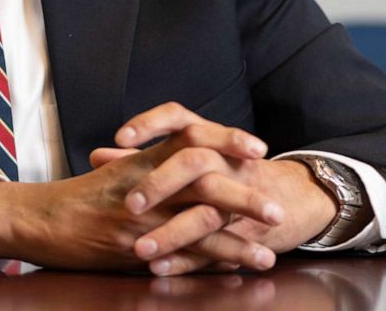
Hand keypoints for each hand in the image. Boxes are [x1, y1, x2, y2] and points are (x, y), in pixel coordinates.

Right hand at [0, 106, 281, 271]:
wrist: (38, 218)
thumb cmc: (77, 196)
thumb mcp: (116, 171)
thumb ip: (151, 166)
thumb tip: (186, 165)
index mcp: (144, 159)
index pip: (192, 137)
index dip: (227, 141)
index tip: (257, 151)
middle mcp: (146, 182)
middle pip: (205, 179)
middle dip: (245, 195)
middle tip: (277, 211)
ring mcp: (141, 215)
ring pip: (198, 221)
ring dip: (237, 240)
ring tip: (267, 254)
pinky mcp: (132, 245)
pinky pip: (178, 254)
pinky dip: (208, 263)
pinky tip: (231, 273)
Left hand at [113, 103, 338, 274]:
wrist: (288, 198)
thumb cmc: (223, 172)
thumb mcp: (187, 158)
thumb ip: (142, 159)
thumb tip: (97, 156)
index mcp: (207, 138)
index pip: (178, 118)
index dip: (150, 124)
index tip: (121, 137)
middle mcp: (225, 161)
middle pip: (194, 162)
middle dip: (161, 184)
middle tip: (130, 206)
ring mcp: (239, 196)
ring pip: (207, 213)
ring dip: (172, 233)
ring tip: (141, 251)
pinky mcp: (245, 231)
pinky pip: (216, 247)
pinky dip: (187, 260)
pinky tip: (161, 269)